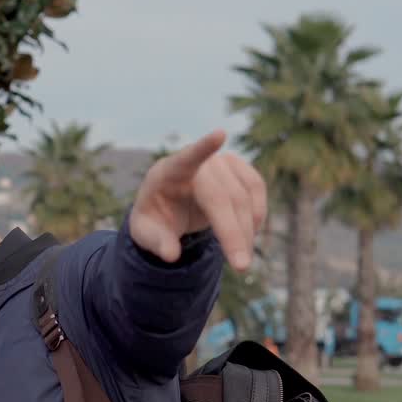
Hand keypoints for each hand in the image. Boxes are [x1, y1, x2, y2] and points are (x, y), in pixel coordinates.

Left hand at [129, 129, 266, 271]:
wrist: (169, 205)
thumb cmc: (155, 218)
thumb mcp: (145, 233)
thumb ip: (156, 242)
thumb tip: (171, 255)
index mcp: (167, 172)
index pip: (186, 158)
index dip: (203, 148)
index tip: (220, 135)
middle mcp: (198, 163)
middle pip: (222, 196)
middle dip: (233, 232)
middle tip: (241, 266)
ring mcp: (221, 162)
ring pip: (244, 196)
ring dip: (247, 231)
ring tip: (241, 260)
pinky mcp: (238, 168)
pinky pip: (256, 189)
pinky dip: (256, 216)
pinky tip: (247, 236)